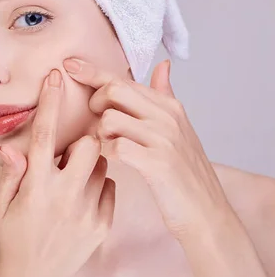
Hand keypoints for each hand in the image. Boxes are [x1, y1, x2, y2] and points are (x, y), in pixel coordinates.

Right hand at [0, 69, 114, 276]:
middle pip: (90, 144)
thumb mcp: (1, 204)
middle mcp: (63, 195)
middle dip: (84, 139)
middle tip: (72, 151)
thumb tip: (12, 148)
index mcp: (36, 185)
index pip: (45, 134)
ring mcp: (86, 211)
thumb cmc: (12, 237)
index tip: (57, 78)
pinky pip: (111, 189)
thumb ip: (10, 173)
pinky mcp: (101, 225)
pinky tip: (83, 198)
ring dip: (91, 164)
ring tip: (74, 179)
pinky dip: (100, 187)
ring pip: (104, 165)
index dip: (50, 102)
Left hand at [62, 58, 233, 240]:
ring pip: (110, 119)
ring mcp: (163, 139)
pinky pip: (115, 147)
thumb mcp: (179, 128)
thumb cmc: (184, 171)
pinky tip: (110, 161)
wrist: (207, 211)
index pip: (123, 79)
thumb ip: (164, 96)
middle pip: (114, 90)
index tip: (69, 64)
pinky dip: (105, 153)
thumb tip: (163, 64)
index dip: (92, 71)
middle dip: (94, 102)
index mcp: (169, 106)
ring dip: (99, 133)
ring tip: (106, 146)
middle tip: (95, 122)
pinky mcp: (158, 163)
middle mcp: (167, 117)